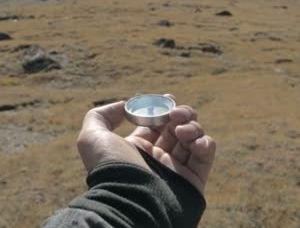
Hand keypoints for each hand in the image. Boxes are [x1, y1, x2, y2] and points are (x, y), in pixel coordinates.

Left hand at [76, 94, 215, 193]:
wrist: (129, 201)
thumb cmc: (110, 168)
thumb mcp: (92, 137)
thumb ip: (101, 115)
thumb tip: (123, 106)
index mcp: (137, 148)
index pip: (156, 123)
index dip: (163, 108)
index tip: (167, 99)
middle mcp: (158, 158)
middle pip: (177, 126)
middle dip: (181, 113)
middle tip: (175, 113)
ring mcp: (177, 168)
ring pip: (193, 136)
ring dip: (191, 126)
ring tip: (181, 130)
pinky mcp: (194, 178)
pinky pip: (206, 153)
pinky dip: (204, 141)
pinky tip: (193, 141)